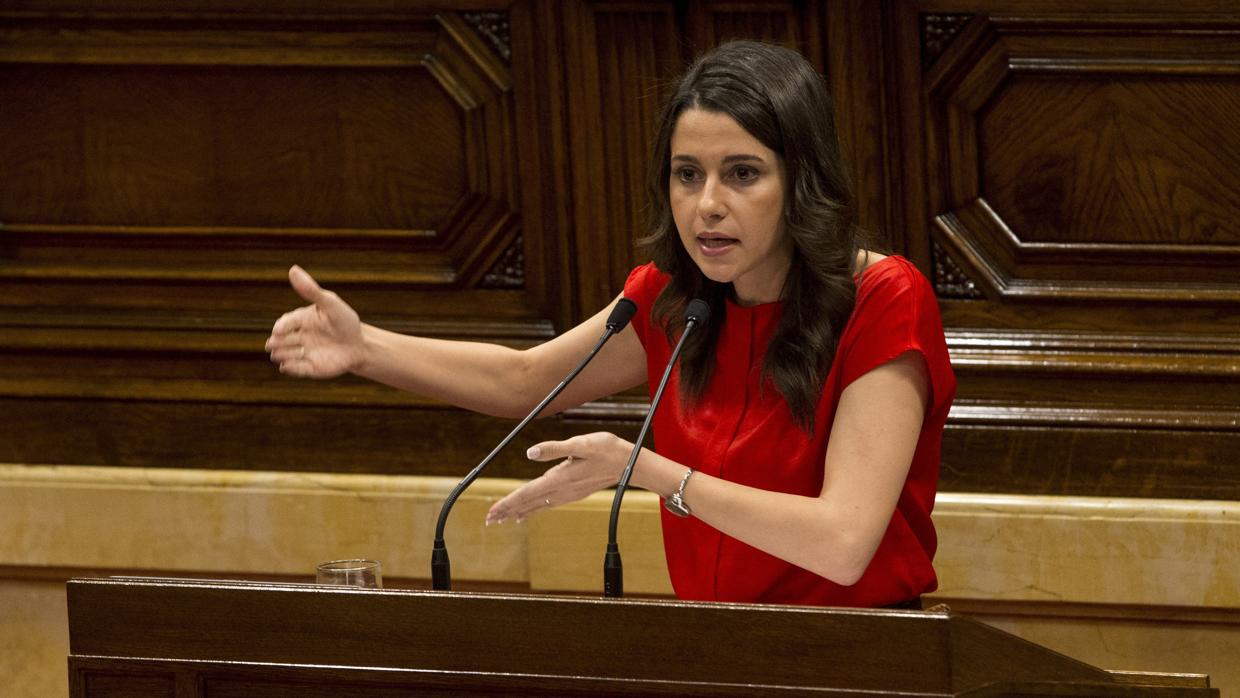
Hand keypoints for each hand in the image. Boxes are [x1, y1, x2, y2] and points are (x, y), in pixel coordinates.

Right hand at [265, 265, 364, 377]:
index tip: (280, 330)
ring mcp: (301, 352)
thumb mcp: (330, 304)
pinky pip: (292, 369)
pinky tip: (290, 365)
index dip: (280, 327)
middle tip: (281, 342)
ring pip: (281, 355)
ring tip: (298, 351)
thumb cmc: (345, 322)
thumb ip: (311, 290)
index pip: (284, 323)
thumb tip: (292, 269)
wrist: (360, 345)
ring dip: (283, 355)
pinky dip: (289, 367)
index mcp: (300, 319)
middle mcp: (297, 336)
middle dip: (276, 342)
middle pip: (277, 341)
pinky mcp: (308, 368)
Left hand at [486, 432, 635, 523]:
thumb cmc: (606, 449)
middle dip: (508, 511)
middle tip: (489, 521)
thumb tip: (531, 452)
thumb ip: (555, 448)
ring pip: (537, 506)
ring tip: (502, 519)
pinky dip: (533, 509)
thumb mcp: (581, 443)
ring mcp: (568, 494)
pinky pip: (547, 505)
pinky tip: (526, 513)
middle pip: (529, 503)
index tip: (493, 511)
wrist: (630, 464)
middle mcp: (561, 491)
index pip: (527, 493)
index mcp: (560, 479)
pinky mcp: (573, 493)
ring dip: (518, 512)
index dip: (508, 502)